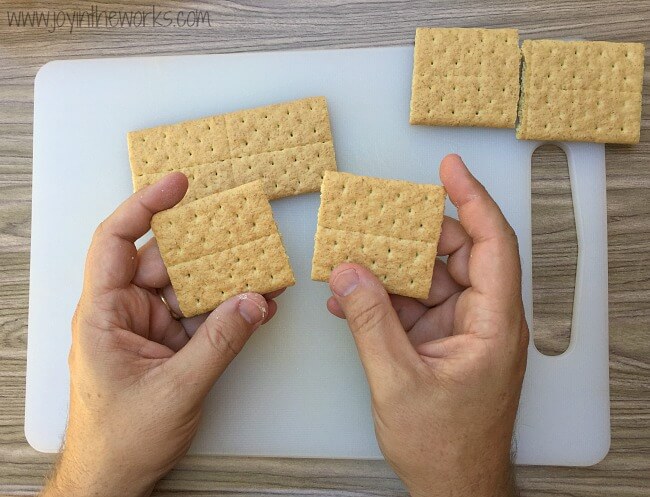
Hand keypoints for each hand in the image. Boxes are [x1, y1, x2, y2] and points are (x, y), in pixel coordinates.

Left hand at [42, 173, 284, 496]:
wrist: (115, 480)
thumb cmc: (121, 440)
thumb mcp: (177, 389)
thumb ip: (220, 342)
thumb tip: (252, 301)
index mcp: (104, 315)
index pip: (116, 242)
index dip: (145, 206)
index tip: (178, 185)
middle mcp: (124, 313)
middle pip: (166, 263)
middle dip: (206, 251)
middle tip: (243, 235)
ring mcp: (148, 328)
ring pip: (188, 289)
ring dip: (224, 283)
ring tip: (261, 273)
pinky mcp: (168, 344)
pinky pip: (200, 315)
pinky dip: (227, 311)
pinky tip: (255, 306)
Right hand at [327, 154, 528, 496]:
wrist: (452, 487)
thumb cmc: (444, 445)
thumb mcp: (398, 379)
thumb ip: (370, 321)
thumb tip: (347, 272)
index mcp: (493, 324)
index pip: (492, 244)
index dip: (473, 200)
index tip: (450, 169)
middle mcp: (483, 320)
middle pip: (456, 256)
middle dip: (415, 236)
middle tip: (378, 217)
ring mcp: (460, 330)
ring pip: (428, 280)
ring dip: (389, 272)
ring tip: (351, 258)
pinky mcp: (440, 342)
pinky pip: (412, 307)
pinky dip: (383, 301)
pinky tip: (350, 300)